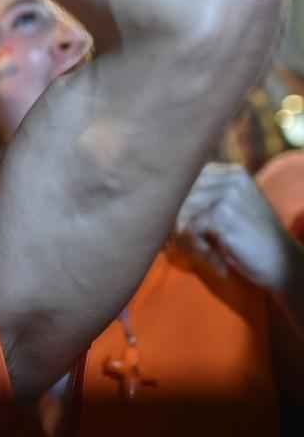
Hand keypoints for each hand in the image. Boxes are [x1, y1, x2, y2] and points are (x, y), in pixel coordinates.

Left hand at [173, 162, 302, 293]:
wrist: (284, 264)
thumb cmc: (249, 239)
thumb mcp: (228, 210)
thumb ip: (200, 197)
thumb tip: (153, 197)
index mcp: (231, 172)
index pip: (183, 178)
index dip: (171, 203)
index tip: (172, 226)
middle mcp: (230, 177)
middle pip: (178, 193)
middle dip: (172, 221)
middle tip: (176, 244)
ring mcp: (227, 194)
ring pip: (179, 211)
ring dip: (182, 236)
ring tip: (200, 251)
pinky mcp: (223, 215)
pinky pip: (187, 229)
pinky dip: (194, 247)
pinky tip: (212, 257)